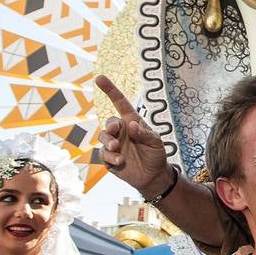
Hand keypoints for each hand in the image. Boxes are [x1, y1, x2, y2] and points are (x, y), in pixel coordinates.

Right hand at [95, 75, 170, 195]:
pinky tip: (120, 161)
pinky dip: (110, 157)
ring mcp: (114, 145)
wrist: (153, 176)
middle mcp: (121, 132)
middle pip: (109, 123)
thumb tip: (131, 125)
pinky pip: (103, 155)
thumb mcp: (156, 142)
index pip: (120, 103)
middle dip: (111, 127)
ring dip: (109, 143)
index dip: (110, 90)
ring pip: (104, 138)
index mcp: (132, 122)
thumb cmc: (156, 154)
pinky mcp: (109, 159)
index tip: (99, 78)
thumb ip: (145, 133)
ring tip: (118, 150)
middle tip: (117, 134)